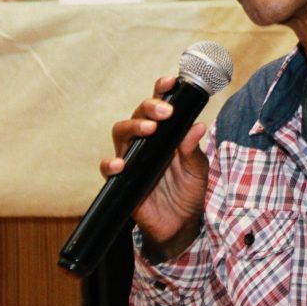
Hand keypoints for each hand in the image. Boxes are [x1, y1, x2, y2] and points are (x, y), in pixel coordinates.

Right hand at [102, 76, 209, 259]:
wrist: (181, 225)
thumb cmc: (189, 192)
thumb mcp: (198, 169)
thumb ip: (193, 149)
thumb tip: (198, 126)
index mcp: (166, 133)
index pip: (160, 105)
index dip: (162, 90)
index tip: (171, 81)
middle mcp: (146, 142)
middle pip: (138, 114)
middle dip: (149, 106)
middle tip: (165, 111)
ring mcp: (132, 158)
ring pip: (121, 133)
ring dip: (133, 127)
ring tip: (149, 130)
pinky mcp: (122, 180)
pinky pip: (108, 168)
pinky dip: (111, 163)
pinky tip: (121, 164)